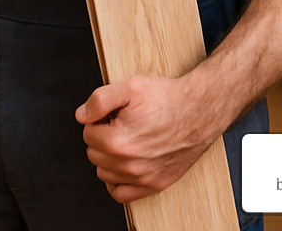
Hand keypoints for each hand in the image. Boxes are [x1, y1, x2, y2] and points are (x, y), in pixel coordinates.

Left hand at [76, 74, 222, 203]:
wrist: (199, 111)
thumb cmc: (168, 100)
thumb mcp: (128, 87)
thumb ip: (98, 101)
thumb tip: (82, 116)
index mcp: (118, 141)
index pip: (87, 133)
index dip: (98, 120)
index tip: (111, 115)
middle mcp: (129, 164)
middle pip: (94, 153)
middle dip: (102, 137)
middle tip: (120, 125)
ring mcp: (142, 177)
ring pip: (104, 172)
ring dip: (108, 157)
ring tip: (125, 140)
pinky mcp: (154, 185)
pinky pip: (121, 194)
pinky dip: (116, 181)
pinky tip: (122, 165)